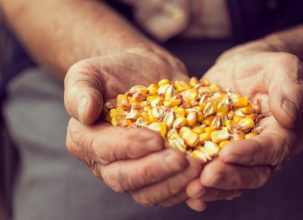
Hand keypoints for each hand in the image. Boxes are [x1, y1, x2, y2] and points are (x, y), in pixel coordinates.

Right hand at [64, 47, 201, 206]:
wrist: (145, 73)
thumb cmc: (115, 71)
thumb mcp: (91, 71)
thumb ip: (81, 89)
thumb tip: (85, 113)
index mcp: (86, 140)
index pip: (104, 151)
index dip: (130, 148)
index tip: (156, 139)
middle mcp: (107, 162)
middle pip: (125, 179)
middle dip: (155, 171)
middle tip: (182, 160)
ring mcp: (134, 171)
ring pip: (149, 193)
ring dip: (174, 184)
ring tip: (199, 169)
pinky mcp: (158, 174)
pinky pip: (169, 191)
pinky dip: (187, 189)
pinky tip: (204, 182)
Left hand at [185, 46, 302, 210]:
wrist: (244, 68)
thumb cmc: (266, 66)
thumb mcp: (282, 67)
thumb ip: (289, 88)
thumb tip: (289, 115)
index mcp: (287, 133)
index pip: (272, 149)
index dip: (250, 154)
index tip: (227, 153)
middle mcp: (267, 151)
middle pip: (253, 173)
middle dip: (229, 177)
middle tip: (205, 178)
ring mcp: (243, 156)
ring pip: (232, 180)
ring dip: (213, 188)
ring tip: (191, 189)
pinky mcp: (221, 154)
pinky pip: (213, 173)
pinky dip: (202, 185)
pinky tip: (186, 193)